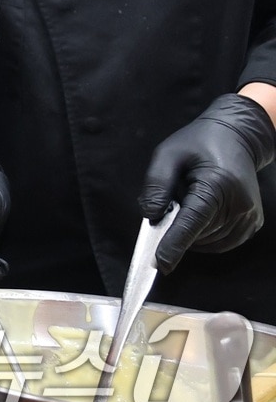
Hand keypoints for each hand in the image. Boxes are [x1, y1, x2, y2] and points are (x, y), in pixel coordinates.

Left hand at [140, 93, 275, 273]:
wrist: (236, 137)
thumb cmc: (197, 144)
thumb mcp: (167, 154)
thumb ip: (156, 184)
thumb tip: (150, 216)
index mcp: (218, 184)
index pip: (194, 221)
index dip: (175, 243)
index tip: (160, 263)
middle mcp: (239, 204)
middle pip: (198, 233)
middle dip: (177, 227)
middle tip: (172, 200)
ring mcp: (249, 216)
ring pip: (208, 242)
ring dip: (191, 231)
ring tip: (190, 200)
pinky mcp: (252, 224)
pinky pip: (221, 242)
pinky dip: (204, 235)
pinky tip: (201, 213)